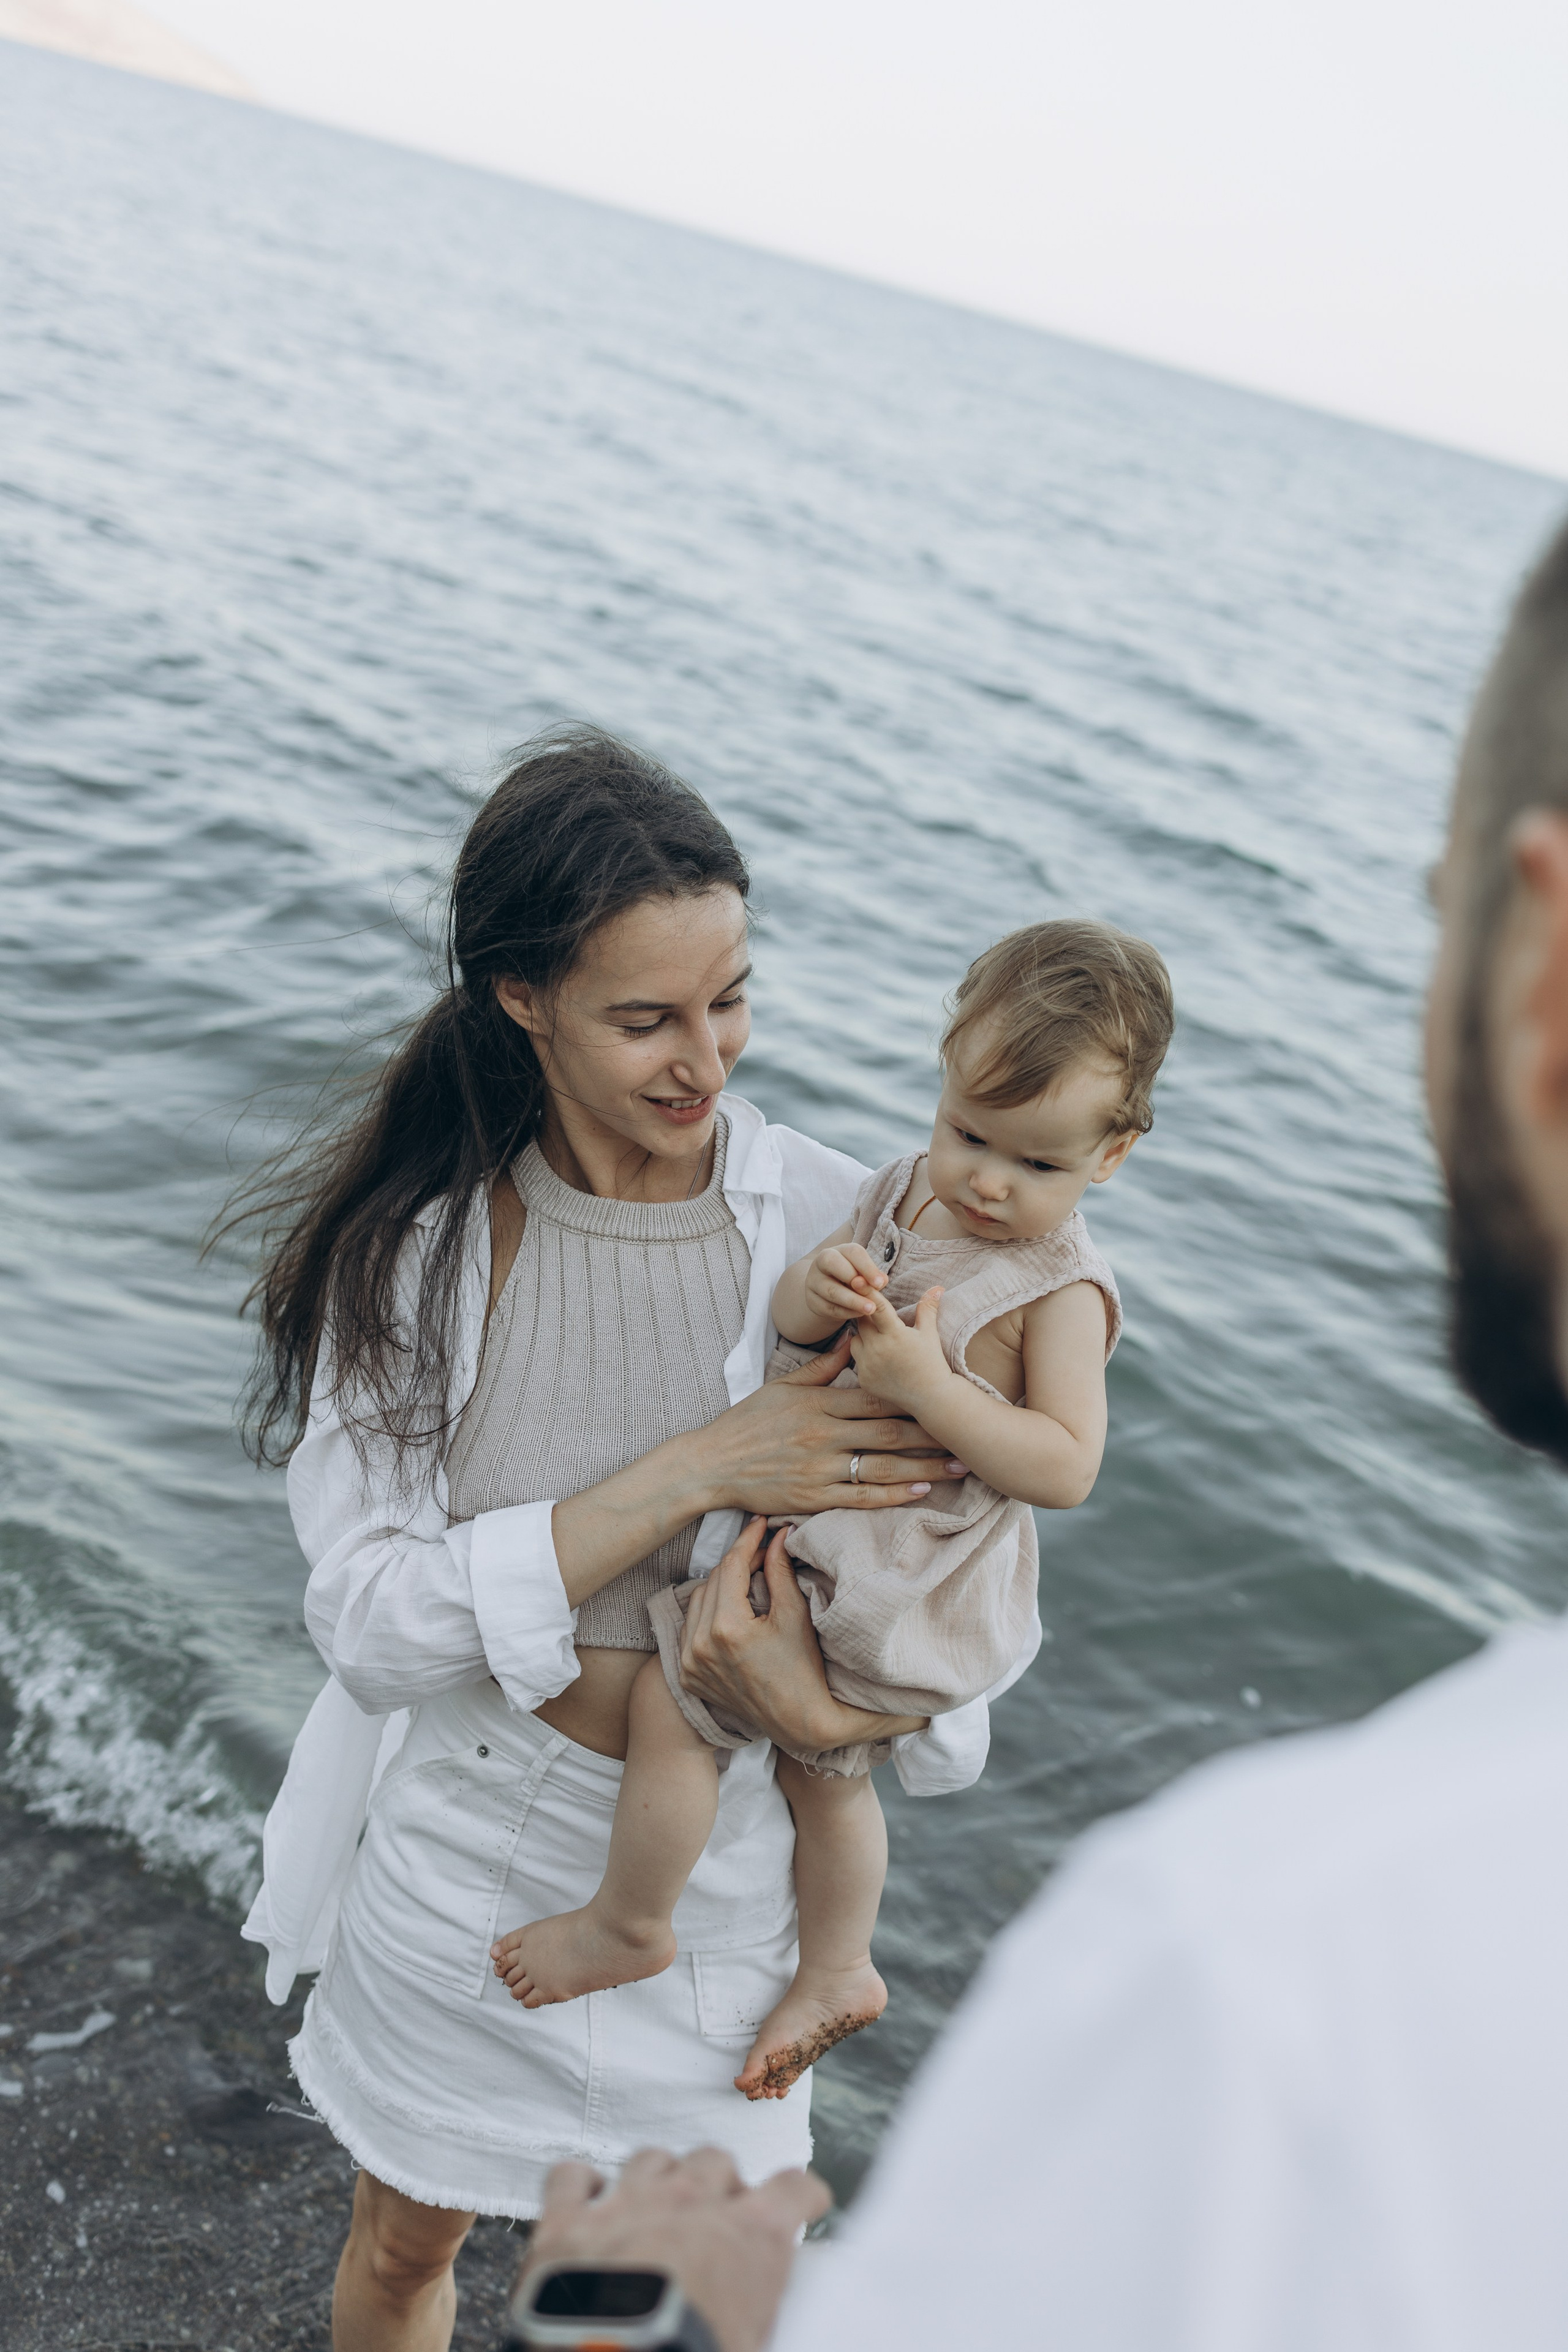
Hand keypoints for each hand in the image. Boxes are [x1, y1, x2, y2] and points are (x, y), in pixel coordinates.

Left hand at [516, 2145, 828, 2351]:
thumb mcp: (754, 2340)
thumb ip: (761, 2304)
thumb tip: (757, 2307)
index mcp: (750, 2237)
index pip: (793, 2189)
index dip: (800, 2194)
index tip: (801, 2199)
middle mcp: (692, 2204)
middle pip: (716, 2161)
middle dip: (718, 2184)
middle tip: (714, 2215)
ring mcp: (627, 2204)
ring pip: (651, 2159)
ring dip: (658, 2179)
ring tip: (655, 2205)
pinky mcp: (568, 2223)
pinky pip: (571, 2176)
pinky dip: (579, 2184)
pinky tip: (586, 2197)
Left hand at [679, 1519, 928, 1752]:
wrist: (799, 1722)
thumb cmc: (804, 1668)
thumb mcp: (795, 1614)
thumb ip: (780, 1570)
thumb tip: (777, 1534)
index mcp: (726, 1628)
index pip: (731, 1566)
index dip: (747, 1541)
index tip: (760, 1524)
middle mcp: (699, 1646)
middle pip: (713, 1580)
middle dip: (737, 1561)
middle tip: (760, 1548)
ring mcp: (689, 1663)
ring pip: (697, 1602)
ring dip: (719, 1585)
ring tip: (746, 1577)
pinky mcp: (688, 1676)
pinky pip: (690, 1629)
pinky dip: (706, 1614)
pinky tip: (728, 1609)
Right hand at [697, 1333, 965, 1517]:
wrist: (711, 1464)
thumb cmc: (746, 1423)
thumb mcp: (782, 1387)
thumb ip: (821, 1368)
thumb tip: (850, 1341)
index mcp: (819, 1404)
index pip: (877, 1399)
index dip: (915, 1400)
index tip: (945, 1398)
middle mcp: (823, 1435)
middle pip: (889, 1432)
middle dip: (932, 1434)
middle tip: (967, 1435)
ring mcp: (819, 1469)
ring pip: (882, 1467)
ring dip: (924, 1467)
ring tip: (957, 1467)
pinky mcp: (813, 1497)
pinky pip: (861, 1497)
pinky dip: (893, 1495)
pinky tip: (920, 1491)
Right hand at [802, 1240, 886, 1326]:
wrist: (830, 1294)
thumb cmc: (852, 1279)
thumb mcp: (863, 1274)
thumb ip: (874, 1276)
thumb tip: (882, 1280)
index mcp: (838, 1250)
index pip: (852, 1251)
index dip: (867, 1267)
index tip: (880, 1283)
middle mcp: (821, 1262)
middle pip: (832, 1262)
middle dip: (853, 1278)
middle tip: (872, 1292)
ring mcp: (813, 1281)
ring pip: (831, 1290)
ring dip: (853, 1301)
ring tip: (870, 1309)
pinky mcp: (811, 1300)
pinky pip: (829, 1307)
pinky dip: (846, 1312)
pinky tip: (859, 1314)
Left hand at [848, 1287, 951, 1420]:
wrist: (931, 1398)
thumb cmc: (932, 1363)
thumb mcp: (929, 1334)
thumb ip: (928, 1309)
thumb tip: (937, 1287)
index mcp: (894, 1334)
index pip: (876, 1307)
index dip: (867, 1292)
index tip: (858, 1280)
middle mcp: (877, 1349)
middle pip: (861, 1321)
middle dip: (866, 1316)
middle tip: (875, 1315)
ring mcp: (868, 1366)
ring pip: (855, 1340)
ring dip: (863, 1337)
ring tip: (879, 1340)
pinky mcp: (863, 1379)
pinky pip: (856, 1361)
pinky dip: (864, 1357)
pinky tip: (879, 1360)